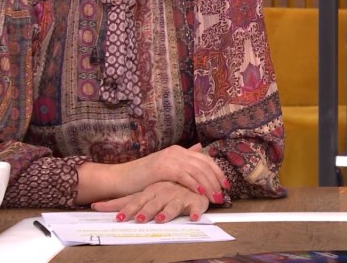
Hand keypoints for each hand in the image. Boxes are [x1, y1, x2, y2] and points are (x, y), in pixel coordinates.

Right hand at [76, 143, 229, 206]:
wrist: (121, 179)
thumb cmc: (143, 178)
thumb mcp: (165, 168)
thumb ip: (182, 161)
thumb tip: (199, 148)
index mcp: (178, 151)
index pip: (205, 159)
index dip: (217, 172)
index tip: (225, 185)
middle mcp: (176, 152)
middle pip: (204, 164)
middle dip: (216, 180)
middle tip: (222, 194)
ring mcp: (170, 158)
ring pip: (197, 170)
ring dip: (209, 185)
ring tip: (215, 197)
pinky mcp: (163, 168)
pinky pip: (184, 176)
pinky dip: (195, 184)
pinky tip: (201, 193)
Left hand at [92, 181, 209, 222]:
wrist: (194, 177)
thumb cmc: (166, 188)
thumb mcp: (143, 193)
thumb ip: (124, 200)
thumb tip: (95, 203)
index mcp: (150, 191)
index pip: (133, 199)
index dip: (121, 207)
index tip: (102, 208)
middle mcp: (163, 193)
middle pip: (152, 204)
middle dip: (145, 211)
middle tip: (138, 219)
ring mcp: (179, 197)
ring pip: (172, 205)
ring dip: (167, 212)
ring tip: (160, 219)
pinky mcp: (195, 201)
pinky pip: (196, 208)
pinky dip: (196, 212)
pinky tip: (194, 217)